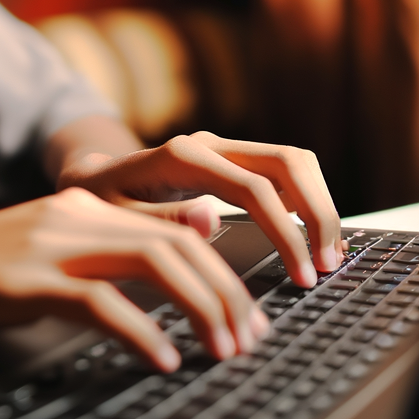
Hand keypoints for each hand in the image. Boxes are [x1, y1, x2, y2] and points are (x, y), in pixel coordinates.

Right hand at [0, 188, 267, 370]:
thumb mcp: (47, 252)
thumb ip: (112, 246)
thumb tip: (191, 244)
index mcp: (82, 204)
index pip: (178, 229)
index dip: (226, 272)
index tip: (249, 316)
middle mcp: (73, 212)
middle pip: (179, 246)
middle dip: (228, 295)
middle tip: (250, 340)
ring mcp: (48, 242)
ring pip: (154, 263)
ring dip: (201, 309)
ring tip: (220, 351)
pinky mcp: (22, 280)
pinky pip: (101, 302)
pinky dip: (142, 332)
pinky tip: (161, 360)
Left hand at [55, 131, 342, 288]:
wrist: (89, 177)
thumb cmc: (98, 201)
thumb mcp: (114, 217)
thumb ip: (160, 219)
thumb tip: (212, 220)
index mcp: (184, 156)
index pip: (255, 189)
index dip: (286, 232)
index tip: (303, 274)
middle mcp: (210, 144)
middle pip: (289, 163)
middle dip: (318, 213)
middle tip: (329, 265)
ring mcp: (225, 149)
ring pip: (294, 162)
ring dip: (319, 205)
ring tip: (329, 254)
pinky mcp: (234, 162)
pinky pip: (284, 172)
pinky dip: (306, 200)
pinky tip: (312, 237)